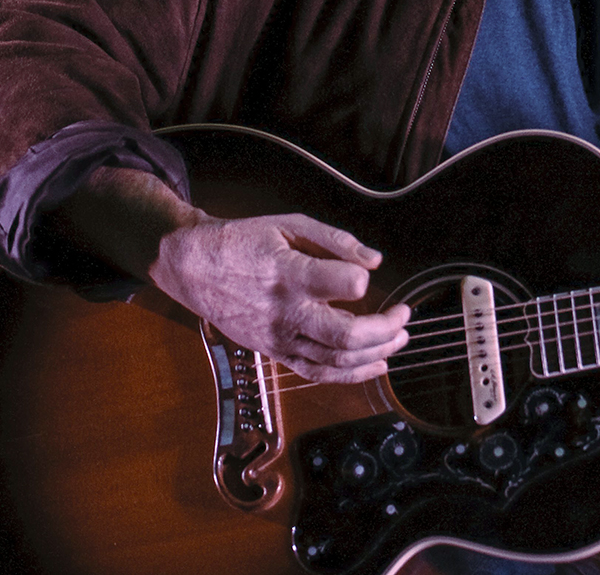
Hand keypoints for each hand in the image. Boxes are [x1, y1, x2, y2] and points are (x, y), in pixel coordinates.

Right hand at [147, 211, 410, 383]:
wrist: (194, 269)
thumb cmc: (244, 241)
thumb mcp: (289, 225)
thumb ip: (337, 241)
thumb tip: (376, 261)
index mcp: (289, 273)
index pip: (346, 286)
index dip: (363, 279)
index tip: (365, 273)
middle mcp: (285, 311)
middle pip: (346, 335)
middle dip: (386, 328)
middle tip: (404, 315)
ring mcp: (279, 337)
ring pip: (336, 360)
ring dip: (377, 353)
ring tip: (399, 339)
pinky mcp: (275, 352)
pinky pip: (317, 372)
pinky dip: (351, 374)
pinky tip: (376, 364)